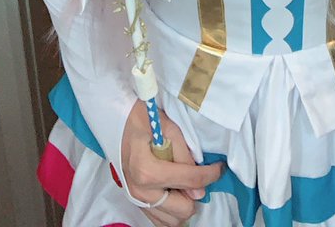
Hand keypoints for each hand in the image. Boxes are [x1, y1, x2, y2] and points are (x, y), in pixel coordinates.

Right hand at [121, 101, 222, 224]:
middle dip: (196, 193)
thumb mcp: (169, 128)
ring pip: (172, 221)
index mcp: (148, 170)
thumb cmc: (142, 118)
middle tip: (197, 175)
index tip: (219, 168)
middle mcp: (141, 190)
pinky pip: (159, 219)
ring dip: (184, 205)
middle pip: (183, 209)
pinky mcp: (134, 201)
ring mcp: (136, 198)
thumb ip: (185, 157)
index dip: (211, 174)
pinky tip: (174, 192)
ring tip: (184, 184)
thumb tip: (199, 189)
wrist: (116, 121)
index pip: (190, 180)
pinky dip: (171, 211)